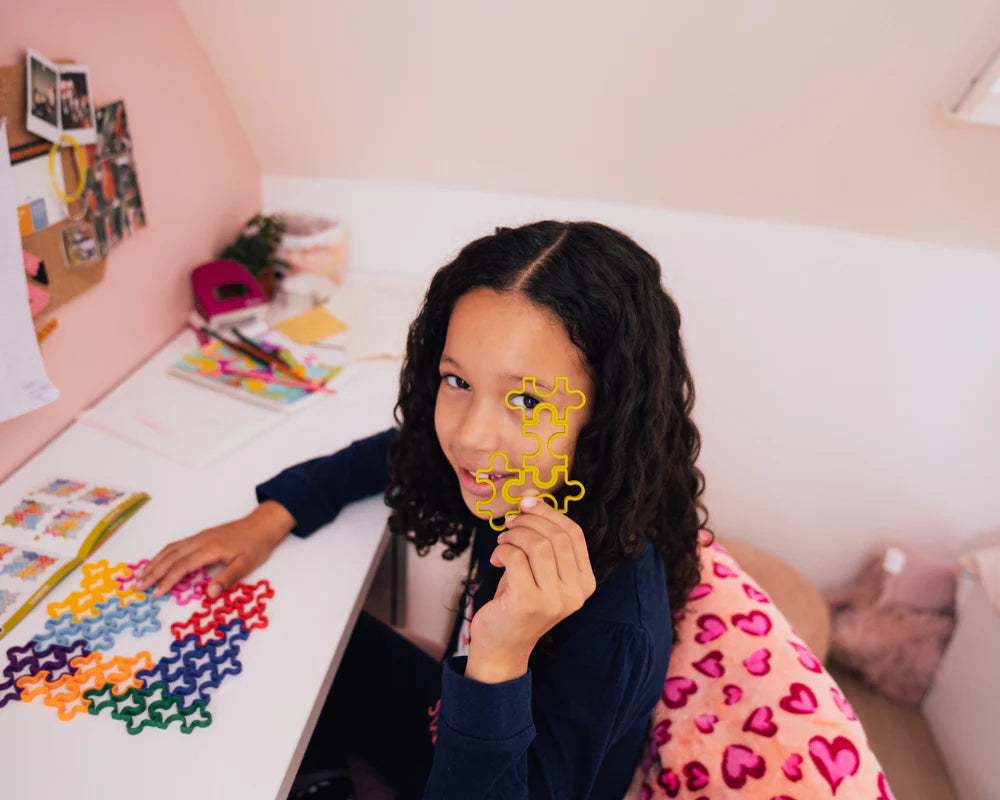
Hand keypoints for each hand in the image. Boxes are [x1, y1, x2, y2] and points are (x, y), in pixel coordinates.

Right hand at [133, 500, 294, 598]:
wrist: (262, 524)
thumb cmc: (256, 545)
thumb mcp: (247, 563)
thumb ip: (227, 578)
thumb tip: (209, 594)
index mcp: (210, 548)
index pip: (182, 566)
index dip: (167, 580)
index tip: (154, 593)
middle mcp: (200, 541)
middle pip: (170, 557)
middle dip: (152, 571)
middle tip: (136, 586)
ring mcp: (199, 537)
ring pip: (171, 549)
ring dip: (154, 562)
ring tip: (139, 575)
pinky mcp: (201, 536)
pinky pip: (176, 545)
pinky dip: (163, 554)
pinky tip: (157, 561)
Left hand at [465, 495, 595, 683]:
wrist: (503, 646)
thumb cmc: (519, 600)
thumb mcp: (537, 568)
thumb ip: (541, 536)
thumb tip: (531, 495)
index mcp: (584, 582)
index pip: (574, 534)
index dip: (549, 512)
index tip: (527, 503)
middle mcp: (576, 592)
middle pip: (556, 536)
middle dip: (528, 522)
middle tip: (509, 525)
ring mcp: (554, 600)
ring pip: (537, 545)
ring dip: (514, 535)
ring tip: (503, 542)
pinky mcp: (529, 603)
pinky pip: (515, 558)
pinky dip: (502, 551)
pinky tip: (496, 560)